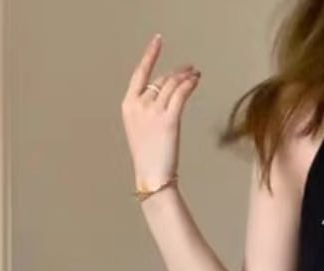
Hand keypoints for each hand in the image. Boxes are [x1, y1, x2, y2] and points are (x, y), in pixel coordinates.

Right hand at [121, 34, 200, 189]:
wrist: (153, 176)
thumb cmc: (149, 158)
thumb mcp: (140, 129)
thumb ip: (148, 110)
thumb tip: (165, 95)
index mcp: (128, 105)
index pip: (139, 73)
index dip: (150, 55)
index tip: (157, 41)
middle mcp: (139, 104)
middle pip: (160, 79)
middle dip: (176, 72)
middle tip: (189, 69)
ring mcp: (153, 111)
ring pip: (172, 84)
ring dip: (185, 76)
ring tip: (195, 74)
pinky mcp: (169, 119)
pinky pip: (181, 94)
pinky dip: (190, 84)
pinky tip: (196, 80)